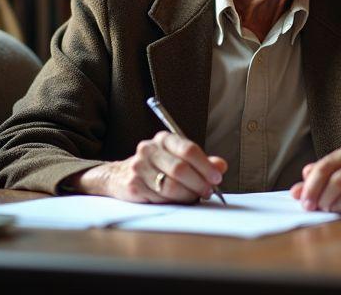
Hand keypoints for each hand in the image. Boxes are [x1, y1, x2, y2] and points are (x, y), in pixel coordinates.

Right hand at [65, 131, 226, 202]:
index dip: (205, 166)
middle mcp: (149, 149)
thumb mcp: (179, 159)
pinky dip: (172, 201)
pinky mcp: (133, 185)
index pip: (188, 150)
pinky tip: (177, 200)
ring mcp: (138, 167)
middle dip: (198, 183)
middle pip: (180, 168)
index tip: (217, 178)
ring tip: (195, 197)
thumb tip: (221, 166)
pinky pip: (159, 197)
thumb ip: (202, 162)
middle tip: (208, 191)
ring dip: (187, 195)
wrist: (120, 175)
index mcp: (164, 139)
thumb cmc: (157, 167)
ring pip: (170, 185)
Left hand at [289, 143, 340, 215]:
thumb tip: (295, 192)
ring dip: (336, 207)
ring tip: (331, 210)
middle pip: (338, 181)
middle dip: (323, 198)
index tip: (304, 203)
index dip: (312, 186)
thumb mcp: (332, 175)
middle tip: (316, 209)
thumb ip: (312, 182)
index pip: (326, 166)